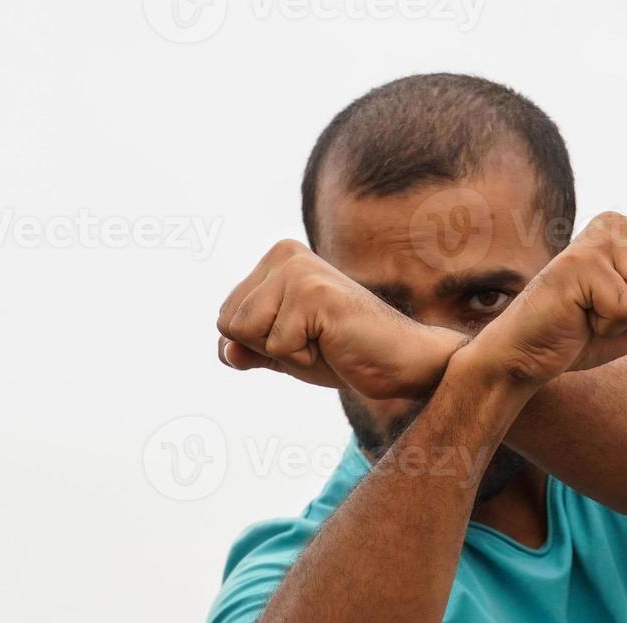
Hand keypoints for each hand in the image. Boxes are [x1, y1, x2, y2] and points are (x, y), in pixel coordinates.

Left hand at [216, 239, 461, 398]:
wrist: (402, 363)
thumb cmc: (346, 354)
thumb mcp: (284, 352)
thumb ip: (248, 348)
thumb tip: (224, 351)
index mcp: (275, 260)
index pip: (225, 317)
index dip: (260, 345)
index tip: (304, 338)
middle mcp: (283, 255)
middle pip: (228, 322)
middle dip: (268, 348)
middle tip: (316, 341)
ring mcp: (299, 270)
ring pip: (246, 333)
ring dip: (285, 354)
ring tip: (325, 341)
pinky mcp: (313, 292)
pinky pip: (276, 345)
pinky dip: (303, 359)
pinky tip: (335, 344)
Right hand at [462, 212, 626, 386]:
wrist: (528, 356)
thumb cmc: (578, 335)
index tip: (611, 309)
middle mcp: (615, 226)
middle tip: (598, 314)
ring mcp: (596, 241)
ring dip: (623, 321)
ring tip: (587, 313)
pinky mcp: (579, 264)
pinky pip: (626, 309)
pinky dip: (604, 327)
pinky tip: (576, 316)